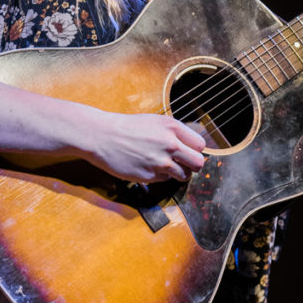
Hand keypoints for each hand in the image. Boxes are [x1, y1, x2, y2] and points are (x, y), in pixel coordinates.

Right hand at [86, 111, 206, 184]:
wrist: (102, 136)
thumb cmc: (127, 127)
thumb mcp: (155, 121)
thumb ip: (174, 133)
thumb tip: (190, 146)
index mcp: (172, 127)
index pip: (200, 145)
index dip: (195, 150)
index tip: (188, 152)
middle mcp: (170, 144)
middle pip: (198, 163)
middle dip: (193, 166)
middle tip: (184, 164)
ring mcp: (159, 161)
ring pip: (185, 175)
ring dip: (179, 174)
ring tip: (167, 168)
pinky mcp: (149, 175)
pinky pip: (165, 180)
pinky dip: (161, 177)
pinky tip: (150, 168)